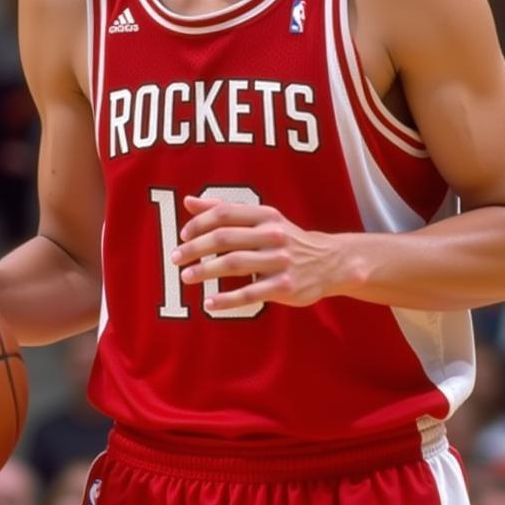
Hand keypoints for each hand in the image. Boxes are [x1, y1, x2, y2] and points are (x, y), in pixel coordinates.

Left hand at [171, 196, 344, 311]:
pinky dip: (226, 300)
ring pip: (234, 264)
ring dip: (205, 271)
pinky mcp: (284, 286)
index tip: (182, 235)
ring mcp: (279, 261)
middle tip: (175, 258)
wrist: (329, 262)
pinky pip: (249, 294)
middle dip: (195, 248)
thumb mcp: (261, 219)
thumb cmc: (285, 239)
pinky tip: (208, 303)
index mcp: (265, 215)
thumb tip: (188, 201)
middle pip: (225, 238)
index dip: (200, 223)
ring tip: (186, 277)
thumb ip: (225, 209)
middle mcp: (272, 235)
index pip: (225, 213)